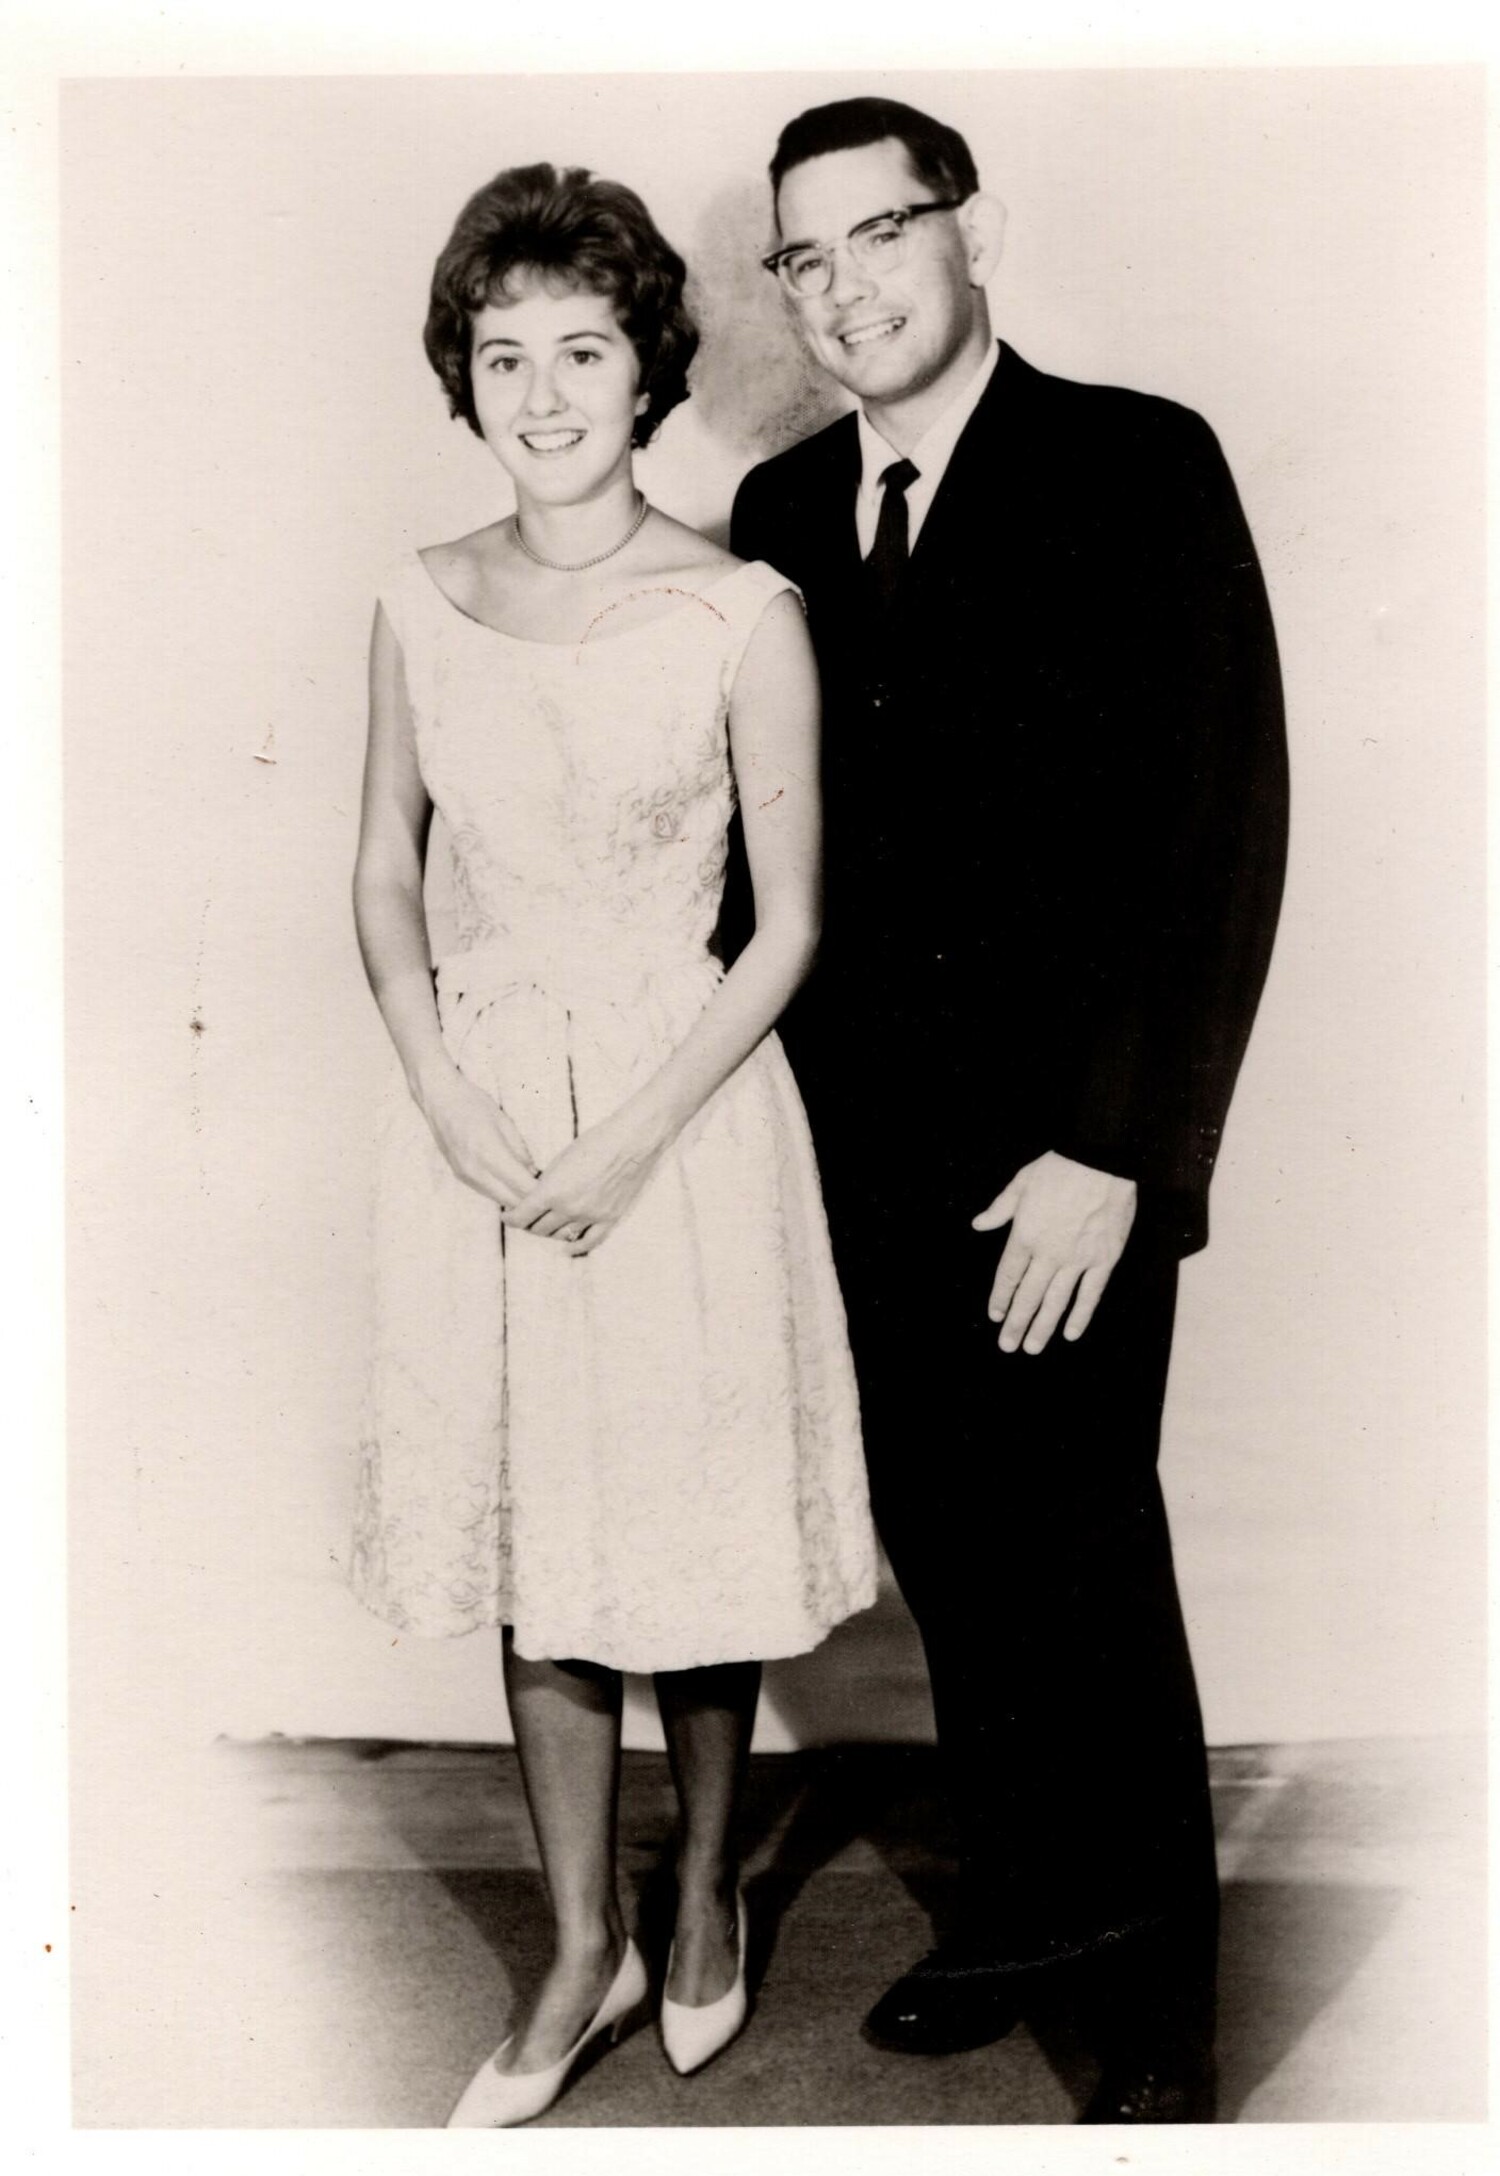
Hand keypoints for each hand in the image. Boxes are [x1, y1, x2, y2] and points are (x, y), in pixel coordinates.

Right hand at [419, 1065, 538, 1208]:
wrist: (438, 1098)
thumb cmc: (473, 1103)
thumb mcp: (504, 1121)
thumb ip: (520, 1150)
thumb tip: (534, 1173)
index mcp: (490, 1154)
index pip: (522, 1187)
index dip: (541, 1192)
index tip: (556, 1188)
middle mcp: (476, 1171)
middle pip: (512, 1201)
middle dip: (532, 1201)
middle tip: (549, 1193)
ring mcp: (466, 1176)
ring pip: (500, 1200)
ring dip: (517, 1199)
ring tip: (535, 1189)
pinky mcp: (461, 1176)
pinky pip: (488, 1193)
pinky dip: (504, 1192)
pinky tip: (515, 1184)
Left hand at [504, 1106, 665, 1255]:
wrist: (630, 1142)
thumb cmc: (595, 1143)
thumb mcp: (561, 1160)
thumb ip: (546, 1183)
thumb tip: (535, 1197)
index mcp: (552, 1191)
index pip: (521, 1216)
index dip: (510, 1218)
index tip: (507, 1216)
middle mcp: (569, 1208)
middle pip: (538, 1228)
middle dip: (528, 1223)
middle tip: (526, 1217)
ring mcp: (590, 1216)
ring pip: (560, 1236)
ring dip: (549, 1232)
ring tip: (545, 1225)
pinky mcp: (609, 1219)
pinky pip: (588, 1242)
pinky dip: (575, 1247)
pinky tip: (567, 1246)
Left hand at [972, 1151, 1137, 1353]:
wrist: (1101, 1160)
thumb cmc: (1059, 1167)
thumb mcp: (1021, 1183)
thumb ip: (1000, 1209)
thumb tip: (979, 1224)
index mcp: (1025, 1235)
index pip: (1008, 1276)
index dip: (1000, 1298)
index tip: (994, 1315)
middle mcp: (1048, 1253)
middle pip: (1028, 1296)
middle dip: (1016, 1323)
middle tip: (1007, 1346)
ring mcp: (1077, 1260)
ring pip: (1056, 1302)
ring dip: (1042, 1327)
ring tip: (1031, 1348)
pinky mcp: (1104, 1259)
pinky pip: (1090, 1294)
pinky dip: (1080, 1316)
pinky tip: (1070, 1333)